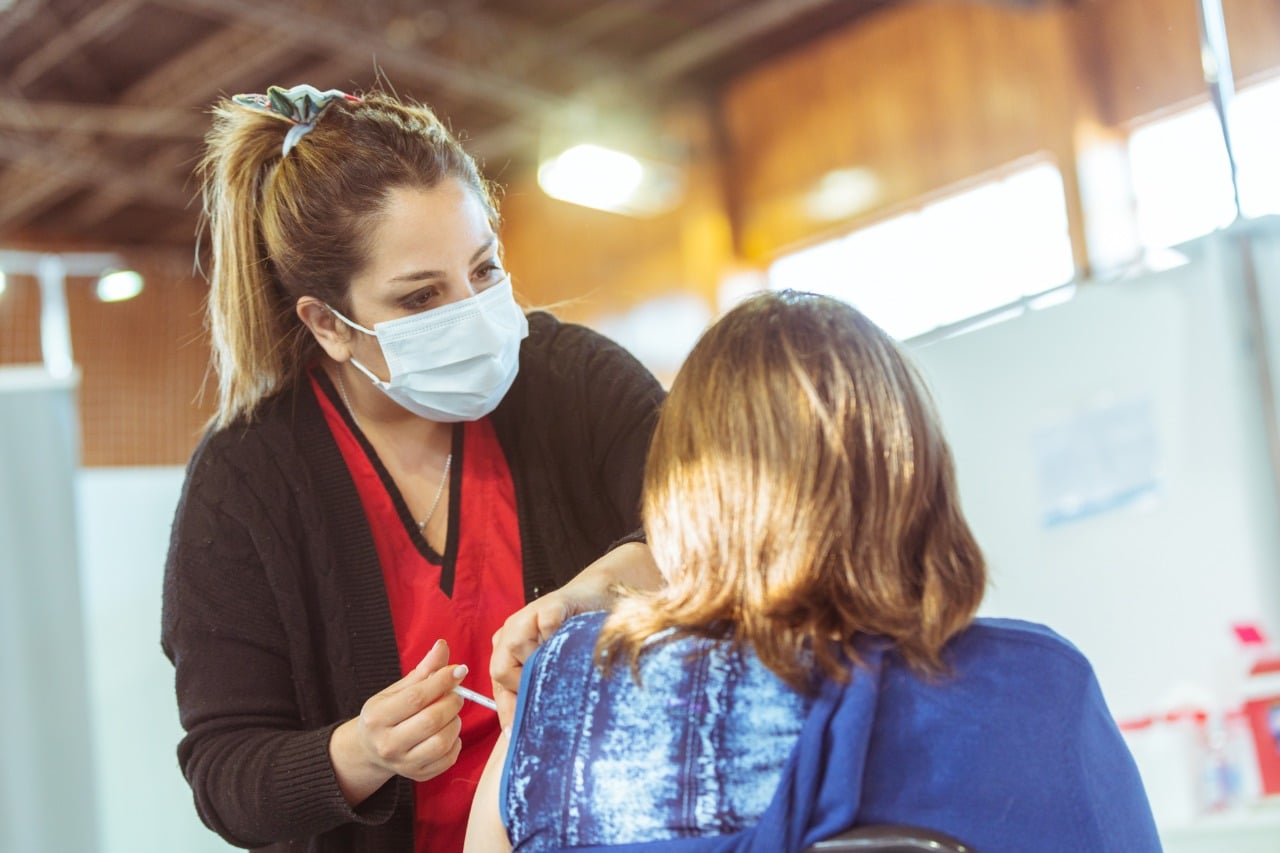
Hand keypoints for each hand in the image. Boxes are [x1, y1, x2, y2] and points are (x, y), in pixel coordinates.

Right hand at [329, 638, 467, 804]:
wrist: (371, 748)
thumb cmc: (388, 712)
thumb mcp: (399, 689)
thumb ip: (424, 669)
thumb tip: (443, 646)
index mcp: (377, 717)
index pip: (416, 697)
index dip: (442, 681)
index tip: (459, 670)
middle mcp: (387, 743)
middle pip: (431, 720)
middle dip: (451, 702)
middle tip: (456, 693)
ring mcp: (402, 763)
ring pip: (442, 741)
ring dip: (455, 722)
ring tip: (450, 713)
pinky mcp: (418, 776)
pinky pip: (448, 759)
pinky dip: (456, 742)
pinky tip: (448, 731)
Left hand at [488, 542, 661, 726]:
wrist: (599, 599)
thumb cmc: (576, 638)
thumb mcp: (551, 669)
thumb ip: (536, 691)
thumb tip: (525, 732)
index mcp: (506, 649)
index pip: (498, 685)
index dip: (508, 710)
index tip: (515, 733)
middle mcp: (510, 632)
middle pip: (501, 670)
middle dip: (526, 686)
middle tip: (551, 687)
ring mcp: (527, 616)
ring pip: (517, 648)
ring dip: (544, 661)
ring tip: (563, 660)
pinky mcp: (550, 604)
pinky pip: (546, 623)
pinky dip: (557, 634)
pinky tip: (570, 638)